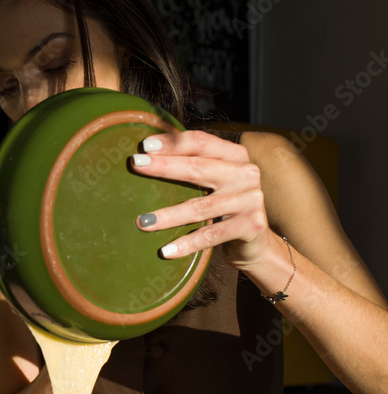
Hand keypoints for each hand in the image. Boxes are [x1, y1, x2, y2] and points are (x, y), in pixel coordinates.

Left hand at [132, 130, 270, 271]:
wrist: (256, 244)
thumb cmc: (225, 209)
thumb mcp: (216, 183)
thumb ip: (194, 167)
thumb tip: (147, 157)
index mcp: (235, 156)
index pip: (201, 143)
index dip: (173, 142)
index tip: (145, 146)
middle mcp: (245, 173)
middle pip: (198, 167)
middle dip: (164, 166)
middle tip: (136, 165)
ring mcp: (250, 199)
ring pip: (200, 206)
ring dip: (168, 215)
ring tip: (143, 222)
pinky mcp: (250, 225)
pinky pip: (210, 235)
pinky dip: (186, 244)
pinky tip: (166, 251)